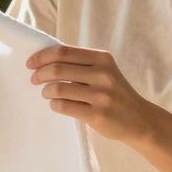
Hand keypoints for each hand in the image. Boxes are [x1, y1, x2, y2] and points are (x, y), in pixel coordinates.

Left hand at [27, 44, 156, 143]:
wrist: (140, 119)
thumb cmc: (116, 93)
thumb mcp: (105, 71)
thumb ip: (81, 64)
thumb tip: (45, 59)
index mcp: (102, 58)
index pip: (63, 52)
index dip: (42, 57)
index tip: (31, 63)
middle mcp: (103, 74)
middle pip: (57, 69)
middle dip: (39, 74)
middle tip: (34, 80)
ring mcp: (101, 95)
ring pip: (58, 89)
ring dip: (46, 91)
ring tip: (47, 94)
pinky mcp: (97, 114)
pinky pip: (64, 106)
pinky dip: (54, 105)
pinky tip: (56, 105)